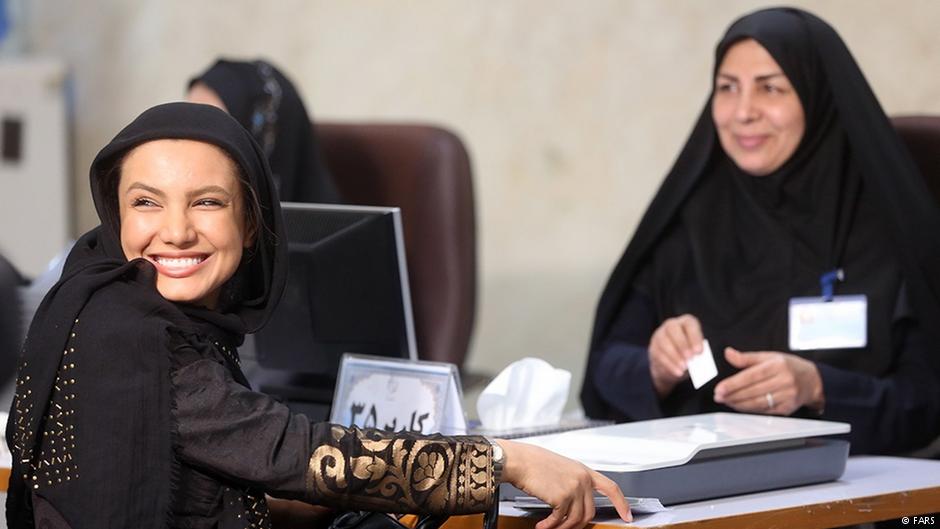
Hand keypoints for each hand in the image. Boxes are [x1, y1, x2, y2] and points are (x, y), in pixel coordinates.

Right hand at [498, 440, 631, 528]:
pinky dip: (550, 526)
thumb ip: (573, 482)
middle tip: (565, 528)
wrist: (519, 460)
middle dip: (578, 525)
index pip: (611, 487)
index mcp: (584, 471)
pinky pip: (560, 520)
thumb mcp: (561, 468)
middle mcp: (582, 479)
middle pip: (591, 512)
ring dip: (561, 528)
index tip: (628, 516)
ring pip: (576, 519)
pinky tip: (542, 525)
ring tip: (549, 527)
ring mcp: (574, 488)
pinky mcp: (562, 497)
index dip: (621, 503)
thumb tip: (576, 504)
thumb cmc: (533, 463)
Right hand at [648, 314, 703, 396]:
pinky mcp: (653, 348)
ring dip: (675, 356)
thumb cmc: (689, 354)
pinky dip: (669, 365)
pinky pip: (659, 355)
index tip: (699, 351)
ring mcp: (659, 335)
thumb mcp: (695, 352)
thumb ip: (697, 353)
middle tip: (690, 358)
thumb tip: (698, 360)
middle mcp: (671, 325)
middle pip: (673, 328)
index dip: (694, 337)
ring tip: (684, 367)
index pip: (689, 324)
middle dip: (682, 344)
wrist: (673, 364)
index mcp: (686, 322)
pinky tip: (677, 372)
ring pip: (663, 342)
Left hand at [713, 347, 824, 414]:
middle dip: (732, 395)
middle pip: (753, 391)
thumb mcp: (769, 356)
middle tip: (718, 396)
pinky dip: (750, 410)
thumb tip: (728, 353)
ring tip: (726, 401)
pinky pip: (764, 411)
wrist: (812, 380)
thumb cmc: (788, 366)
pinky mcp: (788, 409)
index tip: (719, 388)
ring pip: (758, 403)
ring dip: (739, 404)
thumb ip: (747, 358)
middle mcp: (784, 381)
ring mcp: (787, 396)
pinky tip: (739, 406)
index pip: (751, 376)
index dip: (733, 384)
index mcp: (777, 366)